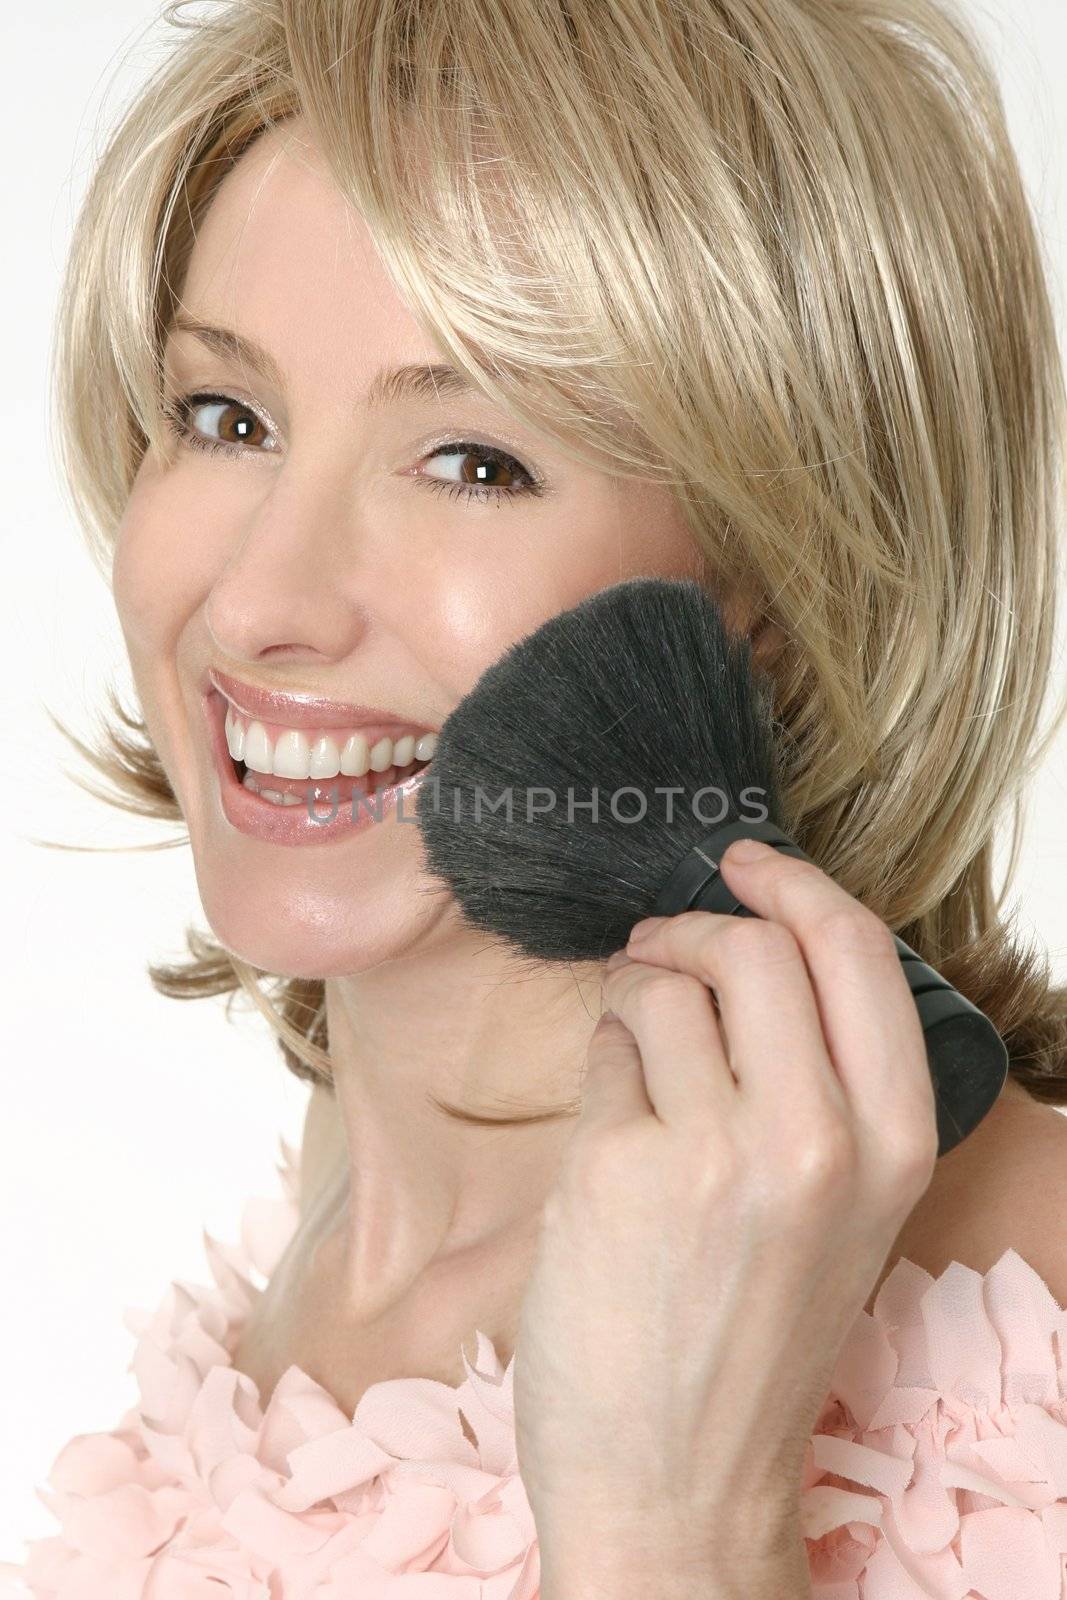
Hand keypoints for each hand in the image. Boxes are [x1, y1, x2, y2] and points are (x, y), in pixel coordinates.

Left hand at [512, 838, 938, 1586]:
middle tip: (662, 949)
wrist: (675, 1478)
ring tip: (632, 1046)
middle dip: (694, 927)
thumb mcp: (840, 1209)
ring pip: (662, 985)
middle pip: (753, 945)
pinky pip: (603, 1047)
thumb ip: (817, 1079)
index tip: (743, 864)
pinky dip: (601, 1058)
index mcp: (891, 1143)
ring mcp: (712, 1152)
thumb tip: (747, 944)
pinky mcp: (616, 1168)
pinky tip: (610, 1122)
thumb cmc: (752, 1334)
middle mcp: (816, 1138)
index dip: (793, 885)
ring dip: (635, 992)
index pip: (856, 951)